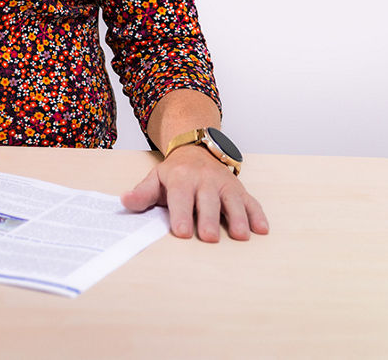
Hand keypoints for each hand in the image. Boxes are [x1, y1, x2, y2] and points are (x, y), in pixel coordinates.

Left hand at [121, 146, 269, 241]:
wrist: (197, 150)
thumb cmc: (175, 172)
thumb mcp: (155, 178)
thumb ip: (142, 193)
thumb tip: (125, 201)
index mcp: (181, 178)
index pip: (180, 197)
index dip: (181, 214)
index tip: (182, 233)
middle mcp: (205, 180)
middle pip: (208, 201)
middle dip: (209, 219)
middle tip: (209, 238)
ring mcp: (225, 185)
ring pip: (233, 201)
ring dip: (237, 218)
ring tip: (240, 236)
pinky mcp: (240, 190)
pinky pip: (251, 202)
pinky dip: (258, 215)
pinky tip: (262, 230)